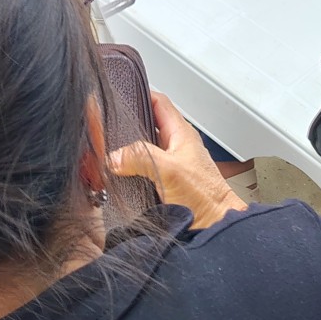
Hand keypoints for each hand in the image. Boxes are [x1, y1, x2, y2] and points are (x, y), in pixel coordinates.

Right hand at [108, 91, 249, 228]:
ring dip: (127, 149)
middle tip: (106, 125)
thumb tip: (114, 155)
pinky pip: (144, 167)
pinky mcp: (166, 182)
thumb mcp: (170, 170)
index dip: (141, 94)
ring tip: (106, 148)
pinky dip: (130, 167)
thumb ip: (141, 157)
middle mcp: (176, 145)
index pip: (159, 102)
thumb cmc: (204, 196)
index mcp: (182, 133)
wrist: (214, 225)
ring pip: (144, 147)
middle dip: (128, 124)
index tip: (120, 95)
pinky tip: (117, 173)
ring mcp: (171, 164)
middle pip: (148, 125)